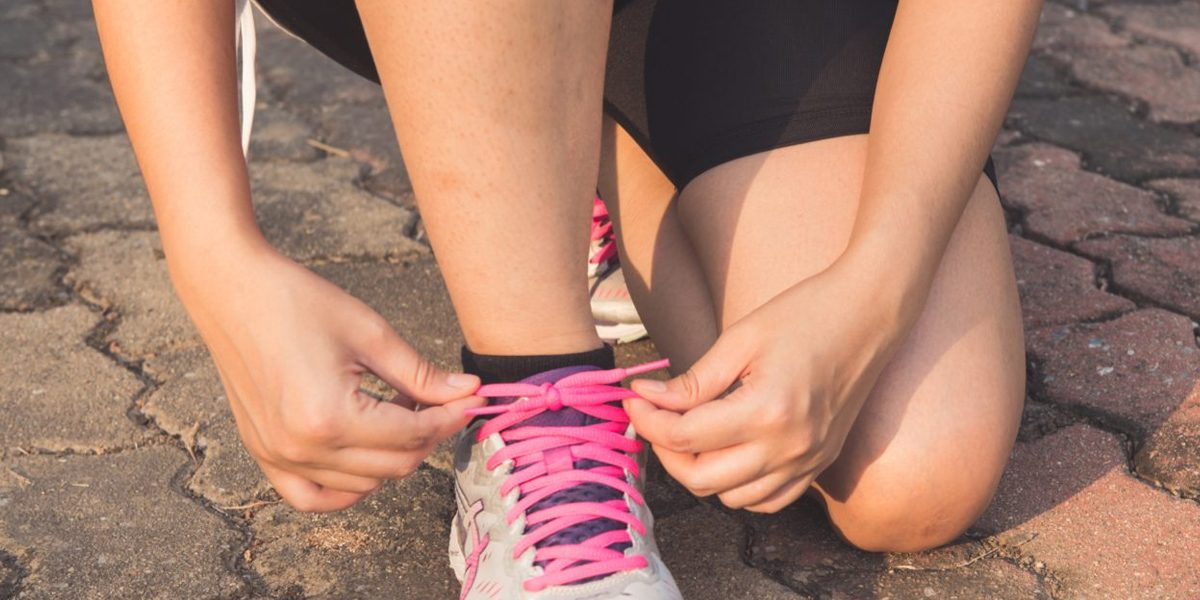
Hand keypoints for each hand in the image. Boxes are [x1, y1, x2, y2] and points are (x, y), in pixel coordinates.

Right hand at [172, 240, 482, 511]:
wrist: (232, 290)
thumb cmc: (297, 302)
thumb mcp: (371, 334)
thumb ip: (422, 374)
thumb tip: (468, 393)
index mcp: (330, 417)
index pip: (413, 435)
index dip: (450, 417)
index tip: (472, 400)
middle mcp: (302, 448)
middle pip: (394, 465)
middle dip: (428, 435)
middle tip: (439, 400)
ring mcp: (278, 456)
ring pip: (363, 484)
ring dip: (392, 455)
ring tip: (396, 410)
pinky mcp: (263, 454)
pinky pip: (312, 497)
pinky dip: (346, 487)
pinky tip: (365, 457)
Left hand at [624, 255, 919, 512]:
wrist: (870, 314)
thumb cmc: (805, 314)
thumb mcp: (740, 340)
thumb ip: (693, 380)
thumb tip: (647, 398)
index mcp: (767, 411)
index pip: (685, 437)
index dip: (648, 420)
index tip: (633, 398)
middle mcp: (789, 448)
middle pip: (702, 479)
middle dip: (666, 451)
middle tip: (654, 417)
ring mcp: (808, 462)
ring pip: (732, 499)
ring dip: (700, 471)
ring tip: (689, 432)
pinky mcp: (819, 465)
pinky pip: (767, 501)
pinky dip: (738, 487)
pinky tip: (726, 453)